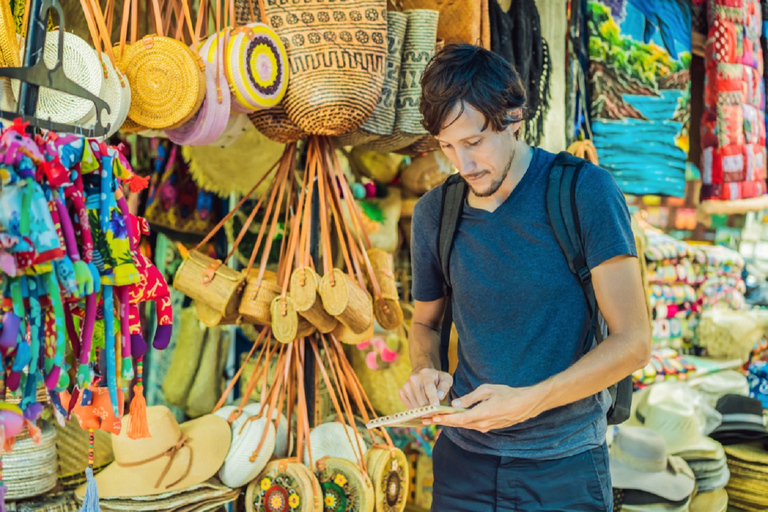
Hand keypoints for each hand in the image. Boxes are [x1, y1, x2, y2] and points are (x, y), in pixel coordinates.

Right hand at [399, 367, 452, 408]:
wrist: (422, 374)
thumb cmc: (436, 378)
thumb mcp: (445, 379)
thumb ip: (444, 387)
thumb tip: (440, 396)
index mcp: (425, 374)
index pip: (429, 388)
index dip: (433, 398)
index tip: (436, 407)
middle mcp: (413, 379)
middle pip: (422, 401)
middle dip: (430, 408)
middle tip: (436, 410)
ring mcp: (406, 386)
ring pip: (415, 407)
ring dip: (424, 410)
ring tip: (429, 407)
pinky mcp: (401, 392)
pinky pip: (410, 407)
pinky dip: (417, 409)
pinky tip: (421, 405)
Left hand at [426, 383, 551, 432]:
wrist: (525, 404)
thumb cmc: (506, 394)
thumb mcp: (486, 390)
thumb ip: (469, 398)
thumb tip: (455, 405)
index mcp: (481, 414)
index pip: (458, 420)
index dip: (443, 419)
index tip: (431, 418)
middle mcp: (482, 425)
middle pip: (458, 425)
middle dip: (441, 422)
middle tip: (425, 420)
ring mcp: (486, 428)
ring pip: (464, 426)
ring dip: (449, 423)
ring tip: (435, 419)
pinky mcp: (489, 427)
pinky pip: (471, 425)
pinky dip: (460, 422)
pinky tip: (452, 419)